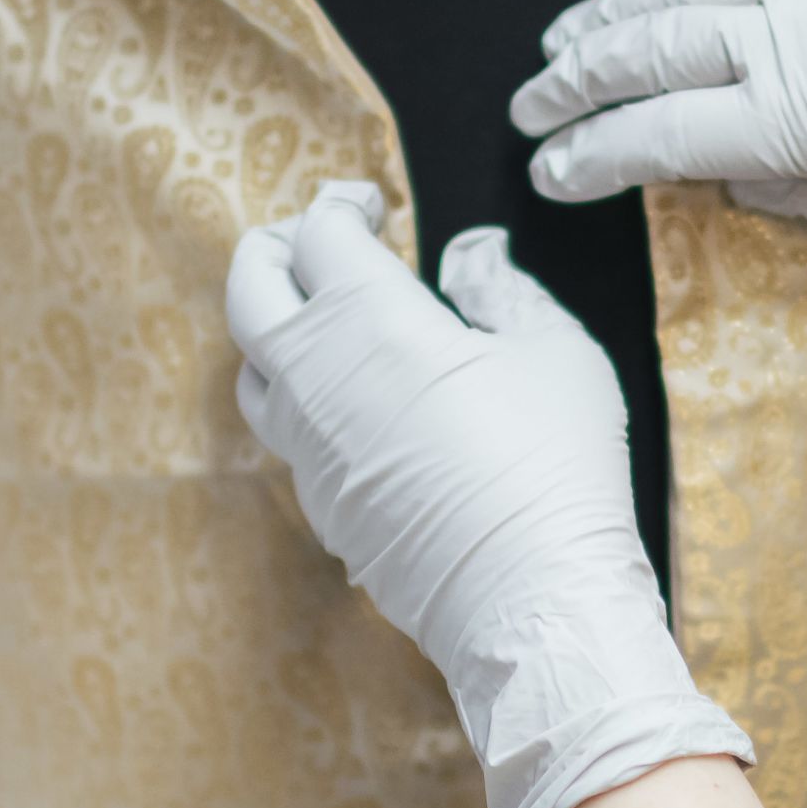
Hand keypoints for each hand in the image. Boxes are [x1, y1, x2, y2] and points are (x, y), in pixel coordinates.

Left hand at [228, 184, 752, 807]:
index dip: (339, 205)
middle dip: (277, 248)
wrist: (533, 602)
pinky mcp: (318, 504)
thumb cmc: (557, 467)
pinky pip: (288, 435)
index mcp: (368, 319)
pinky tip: (360, 405)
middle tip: (321, 242)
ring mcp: (306, 448)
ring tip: (331, 324)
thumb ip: (503, 288)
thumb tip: (471, 252)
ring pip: (253, 367)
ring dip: (280, 328)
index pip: (316, 233)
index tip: (370, 205)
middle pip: (250, 286)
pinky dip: (307, 400)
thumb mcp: (555, 351)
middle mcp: (315, 377)